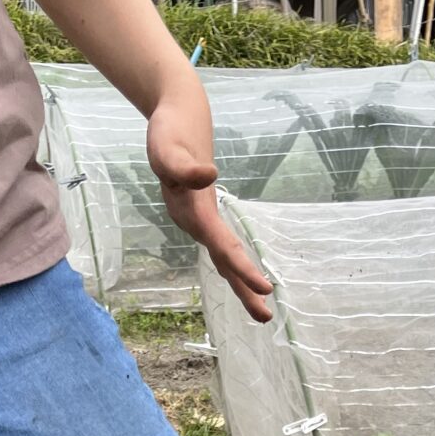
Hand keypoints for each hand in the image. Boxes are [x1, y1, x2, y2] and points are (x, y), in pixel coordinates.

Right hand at [146, 99, 273, 323]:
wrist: (172, 118)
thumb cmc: (170, 134)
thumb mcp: (168, 149)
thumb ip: (184, 167)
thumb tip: (209, 175)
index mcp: (193, 214)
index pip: (223, 248)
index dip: (243, 269)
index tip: (265, 289)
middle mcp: (196, 221)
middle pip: (223, 261)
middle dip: (243, 289)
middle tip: (266, 318)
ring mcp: (198, 217)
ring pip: (222, 255)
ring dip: (240, 280)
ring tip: (261, 305)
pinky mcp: (202, 209)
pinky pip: (219, 240)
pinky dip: (232, 259)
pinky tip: (242, 273)